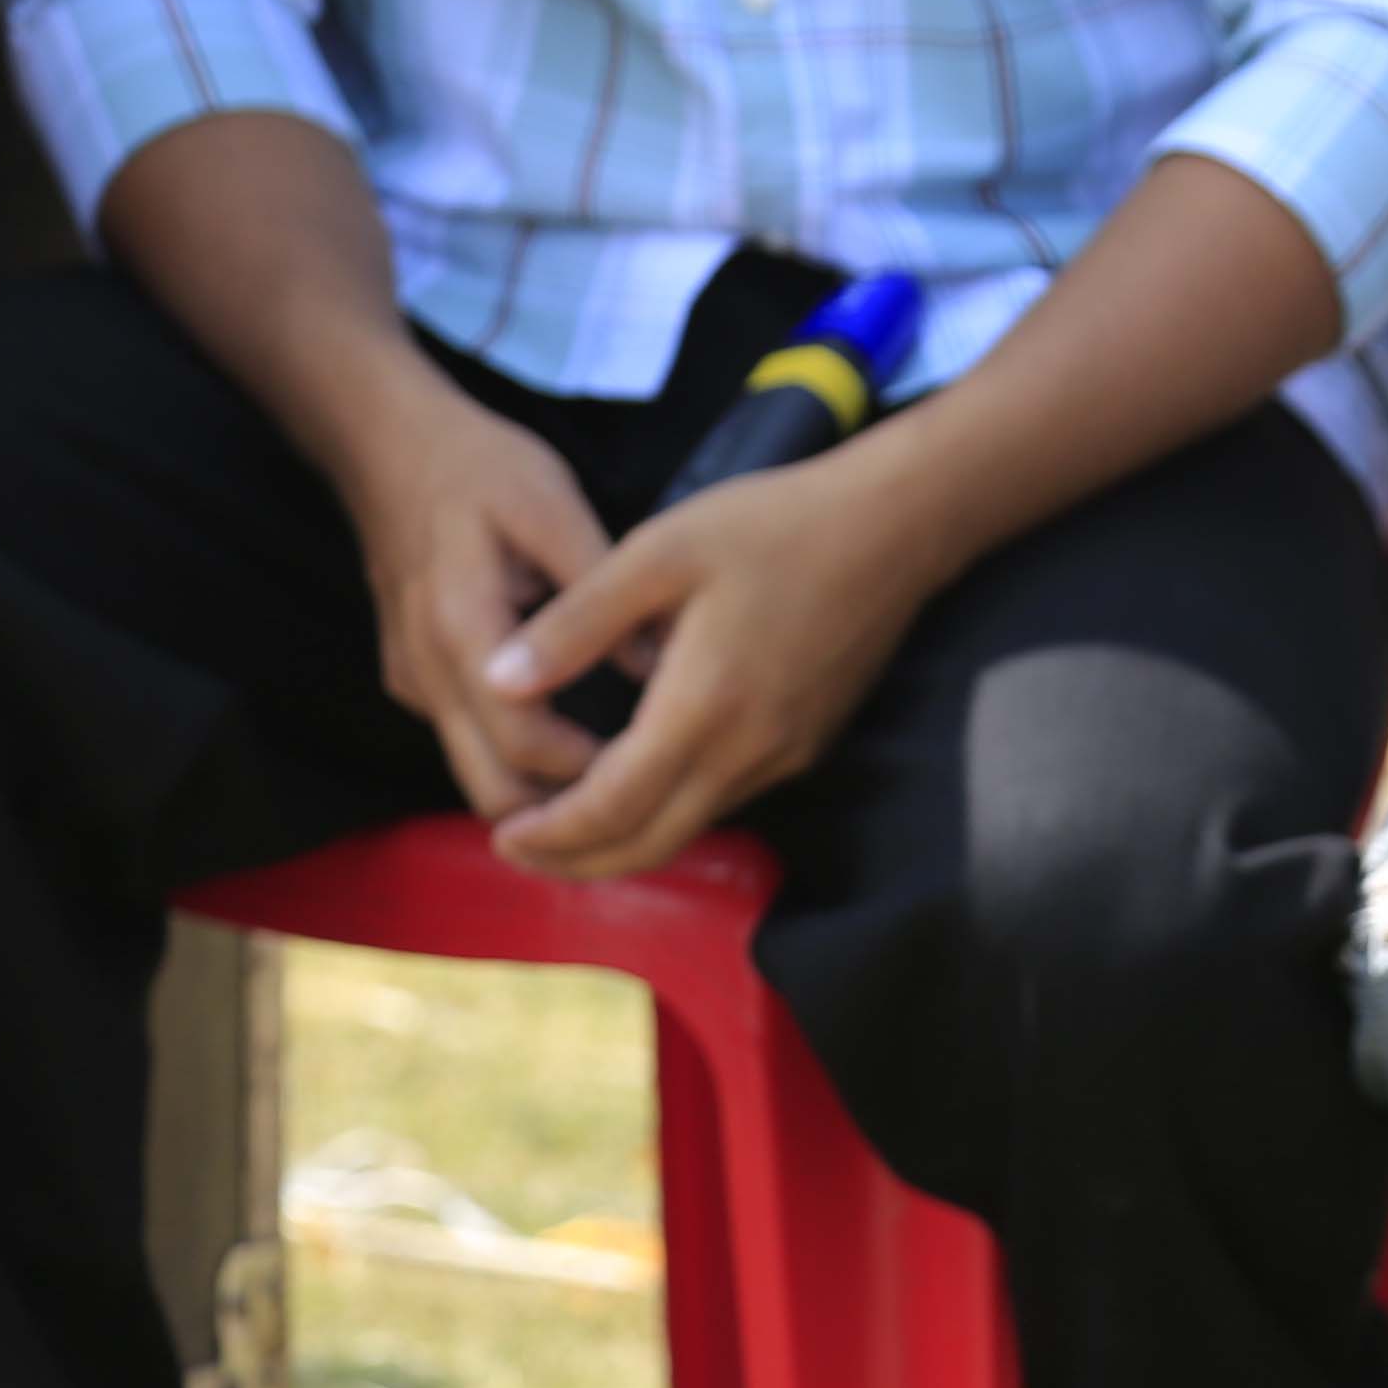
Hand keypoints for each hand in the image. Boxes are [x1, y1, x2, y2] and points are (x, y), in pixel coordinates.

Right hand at [320, 397, 622, 826]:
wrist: (385, 445)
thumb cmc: (477, 467)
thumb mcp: (551, 506)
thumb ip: (600, 590)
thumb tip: (664, 666)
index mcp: (462, 628)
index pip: (523, 744)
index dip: (588, 773)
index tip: (650, 762)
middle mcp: (427, 670)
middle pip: (493, 790)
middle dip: (564, 808)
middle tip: (639, 788)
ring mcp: (414, 681)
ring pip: (477, 776)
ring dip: (541, 789)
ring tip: (616, 768)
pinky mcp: (413, 681)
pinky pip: (467, 742)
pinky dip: (516, 756)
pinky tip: (571, 729)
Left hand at [477, 451, 948, 878]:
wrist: (892, 530)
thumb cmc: (772, 526)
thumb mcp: (657, 555)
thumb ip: (574, 624)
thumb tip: (496, 682)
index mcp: (701, 707)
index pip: (611, 806)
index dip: (550, 834)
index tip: (502, 835)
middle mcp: (746, 752)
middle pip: (648, 844)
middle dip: (576, 861)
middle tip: (517, 850)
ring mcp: (782, 757)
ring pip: (687, 829)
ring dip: (621, 841)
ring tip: (561, 824)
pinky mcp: (804, 747)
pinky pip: (722, 800)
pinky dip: (666, 812)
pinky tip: (634, 784)